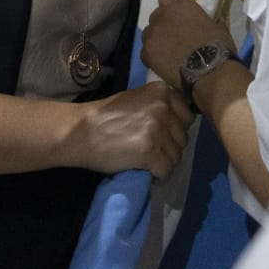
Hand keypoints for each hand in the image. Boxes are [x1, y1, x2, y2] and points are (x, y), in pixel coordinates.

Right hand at [75, 81, 192, 178]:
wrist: (81, 132)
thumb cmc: (105, 117)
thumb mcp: (137, 100)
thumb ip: (158, 107)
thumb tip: (177, 125)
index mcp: (162, 91)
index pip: (187, 116)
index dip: (175, 130)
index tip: (162, 138)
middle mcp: (163, 107)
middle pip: (183, 138)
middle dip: (170, 148)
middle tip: (152, 153)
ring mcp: (158, 128)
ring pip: (177, 156)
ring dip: (164, 164)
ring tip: (147, 163)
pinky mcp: (151, 150)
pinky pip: (167, 170)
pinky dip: (159, 176)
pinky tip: (147, 173)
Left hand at [141, 0, 237, 91]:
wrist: (209, 71)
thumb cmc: (217, 46)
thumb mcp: (215, 24)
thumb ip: (202, 18)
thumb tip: (202, 21)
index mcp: (177, 4)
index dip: (172, 7)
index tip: (180, 16)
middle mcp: (160, 16)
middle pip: (156, 16)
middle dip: (164, 23)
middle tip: (176, 35)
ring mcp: (151, 35)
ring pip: (149, 34)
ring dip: (157, 39)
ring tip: (169, 51)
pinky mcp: (146, 54)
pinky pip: (146, 52)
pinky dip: (153, 56)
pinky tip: (165, 63)